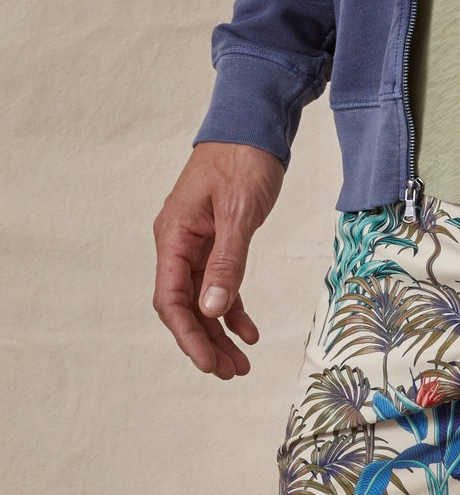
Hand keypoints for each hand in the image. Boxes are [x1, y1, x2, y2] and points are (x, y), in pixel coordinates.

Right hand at [152, 141, 284, 378]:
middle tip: (230, 373)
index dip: (187, 335)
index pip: (170, 298)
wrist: (255, 121)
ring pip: (202, 298)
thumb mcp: (240, 211)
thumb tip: (212, 311)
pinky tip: (248, 330)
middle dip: (204, 341)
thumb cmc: (244, 158)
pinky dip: (233, 306)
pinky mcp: (217, 237)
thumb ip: (227, 261)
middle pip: (184, 305)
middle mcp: (179, 241)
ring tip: (240, 363)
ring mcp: (197, 241)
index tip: (208, 363)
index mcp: (174, 234)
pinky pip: (219, 282)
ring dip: (219, 331)